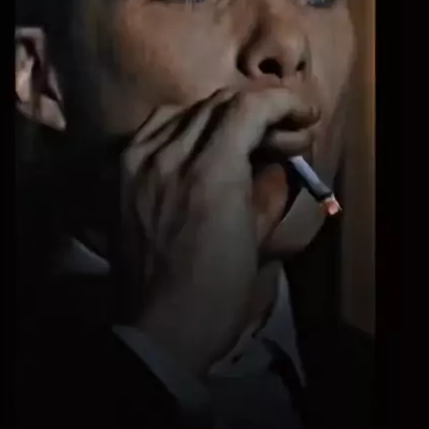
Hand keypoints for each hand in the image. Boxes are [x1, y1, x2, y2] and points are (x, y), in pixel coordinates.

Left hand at [114, 85, 317, 374]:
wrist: (159, 326)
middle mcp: (169, 155)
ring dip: (224, 115)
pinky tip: (199, 142)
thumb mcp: (258, 239)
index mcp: (210, 173)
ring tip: (244, 136)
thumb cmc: (218, 292)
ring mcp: (139, 160)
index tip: (305, 115)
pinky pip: (155, 127)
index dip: (285, 102)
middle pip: (219, 103)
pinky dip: (185, 124)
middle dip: (261, 109)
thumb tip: (279, 156)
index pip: (249, 107)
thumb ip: (269, 186)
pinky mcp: (122, 170)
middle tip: (284, 132)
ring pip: (187, 109)